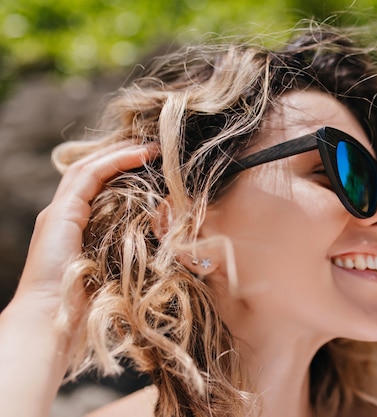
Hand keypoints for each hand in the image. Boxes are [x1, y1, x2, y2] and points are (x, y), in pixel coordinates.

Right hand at [13, 142, 157, 318]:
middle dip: (122, 154)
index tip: (154, 162)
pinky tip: (141, 155)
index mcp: (74, 228)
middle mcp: (63, 215)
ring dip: (122, 152)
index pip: (98, 186)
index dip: (124, 170)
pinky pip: (91, 175)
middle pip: (92, 171)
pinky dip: (116, 161)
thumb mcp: (116, 272)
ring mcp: (59, 213)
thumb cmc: (88, 308)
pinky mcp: (61, 214)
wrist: (52, 323)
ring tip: (151, 144)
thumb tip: (166, 247)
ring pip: (90, 167)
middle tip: (154, 145)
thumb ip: (130, 254)